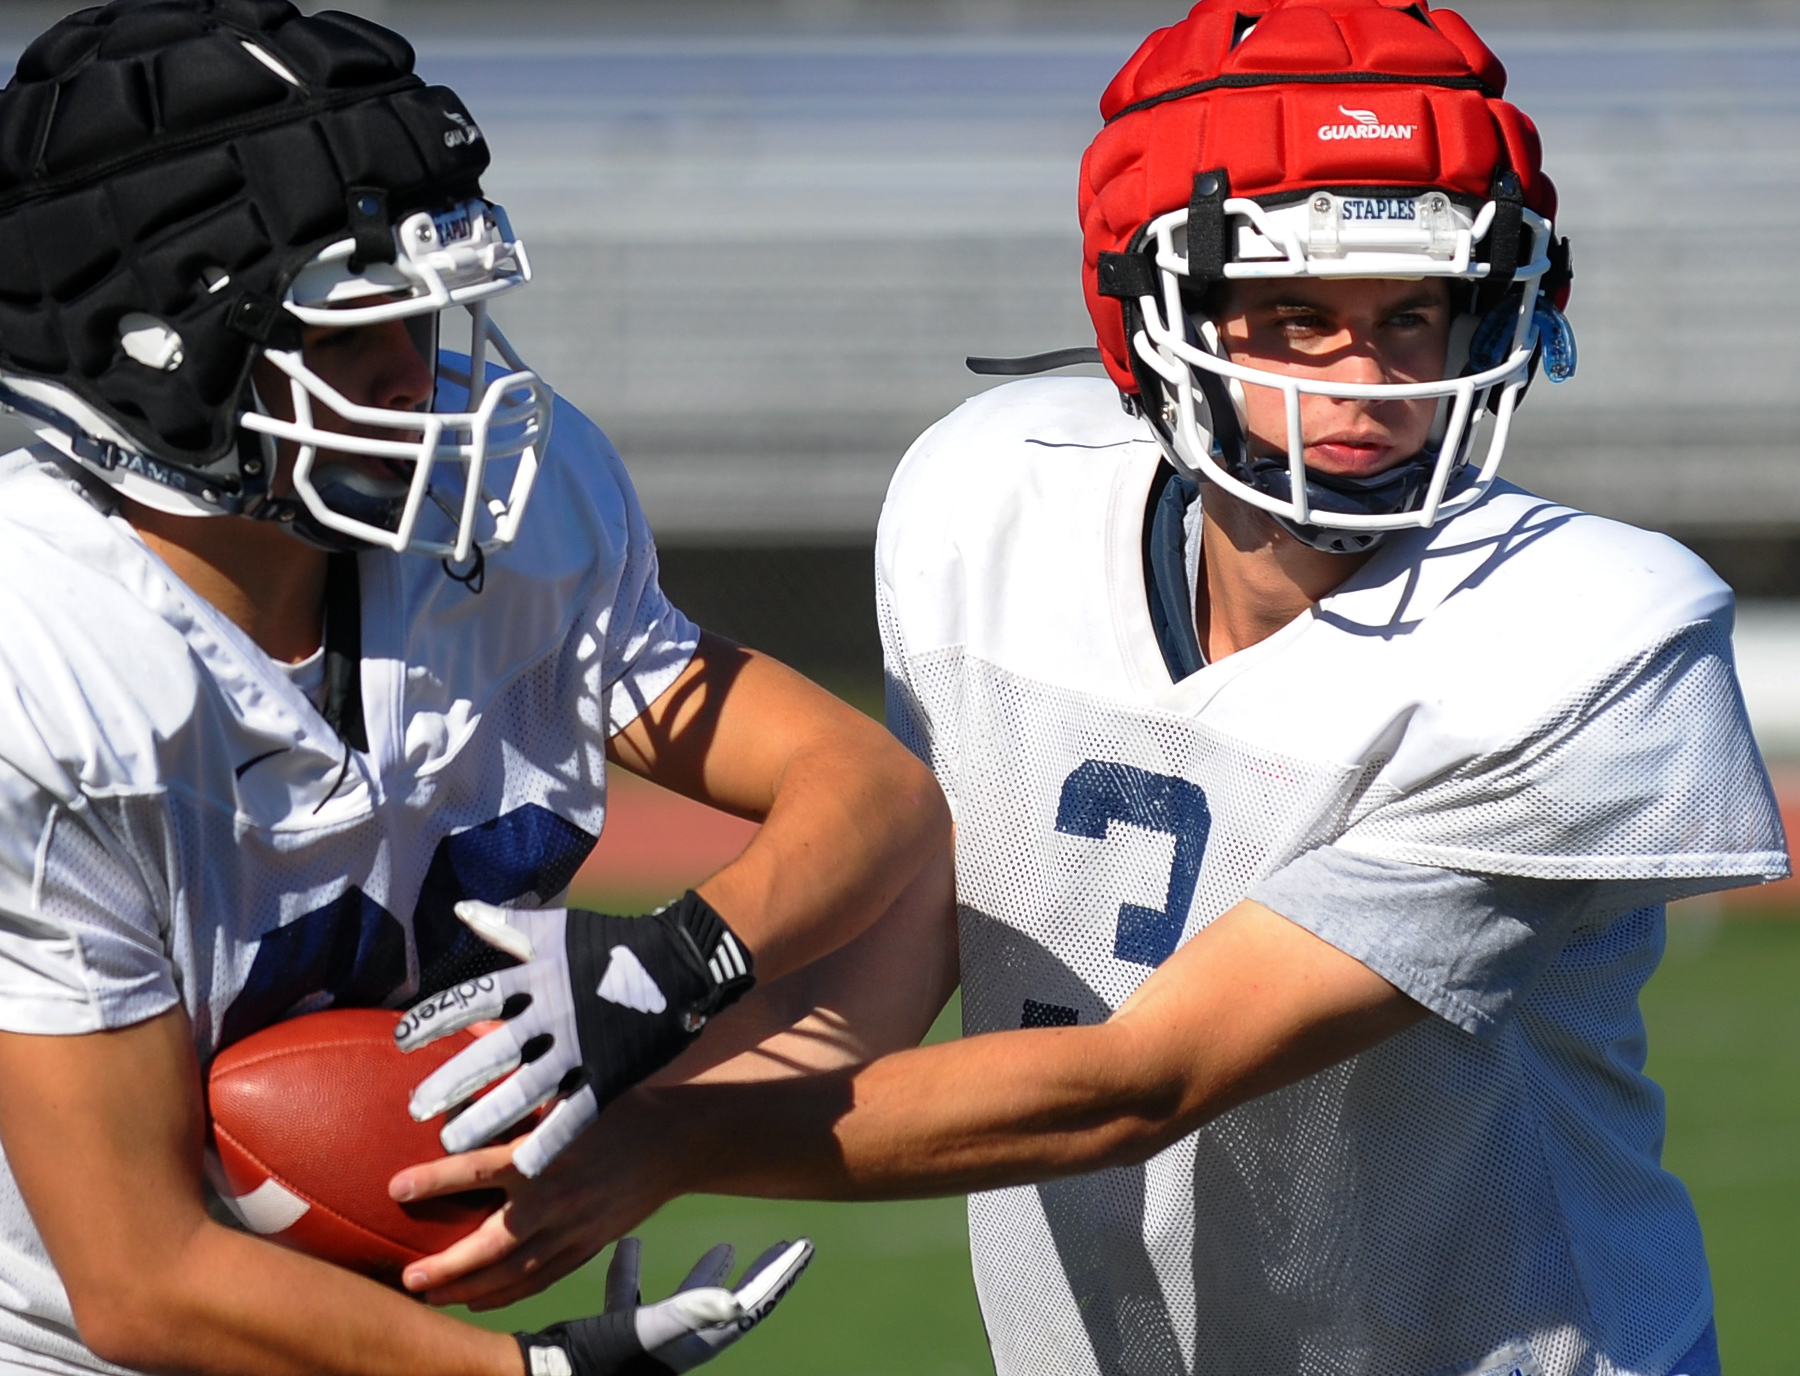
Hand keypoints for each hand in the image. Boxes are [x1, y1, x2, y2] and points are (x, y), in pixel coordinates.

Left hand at [391, 1090, 687, 1304]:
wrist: (676, 1142)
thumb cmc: (620, 1105)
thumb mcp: (573, 1082)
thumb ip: (519, 1064)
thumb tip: (474, 1024)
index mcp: (543, 1153)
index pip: (477, 1170)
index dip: (434, 1180)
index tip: (396, 1188)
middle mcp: (554, 1198)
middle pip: (490, 1243)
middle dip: (447, 1265)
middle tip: (407, 1277)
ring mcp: (572, 1230)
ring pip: (512, 1272)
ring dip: (469, 1289)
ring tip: (430, 1296)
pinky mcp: (586, 1246)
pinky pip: (541, 1278)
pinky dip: (508, 1294)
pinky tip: (479, 1300)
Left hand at [395, 891, 753, 1175]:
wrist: (680, 960)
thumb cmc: (612, 942)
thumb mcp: (557, 928)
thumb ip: (508, 926)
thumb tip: (461, 909)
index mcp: (536, 977)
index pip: (473, 998)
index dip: (435, 1020)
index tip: (400, 1040)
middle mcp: (551, 1014)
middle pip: (491, 1054)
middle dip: (451, 1082)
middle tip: (416, 1108)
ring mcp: (580, 1047)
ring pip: (524, 1091)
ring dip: (486, 1118)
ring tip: (452, 1141)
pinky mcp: (608, 1073)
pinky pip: (573, 1114)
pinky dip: (548, 1140)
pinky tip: (522, 1166)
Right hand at [517, 1235, 811, 1375]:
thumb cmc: (590, 1360)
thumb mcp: (643, 1332)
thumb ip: (689, 1313)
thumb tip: (737, 1302)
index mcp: (690, 1345)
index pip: (750, 1306)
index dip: (779, 1276)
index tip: (804, 1245)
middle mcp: (672, 1346)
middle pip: (729, 1304)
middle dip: (755, 1275)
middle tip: (781, 1246)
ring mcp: (641, 1344)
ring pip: (683, 1301)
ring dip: (704, 1274)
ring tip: (726, 1247)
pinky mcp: (607, 1339)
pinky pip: (629, 1300)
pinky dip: (632, 1272)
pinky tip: (628, 1243)